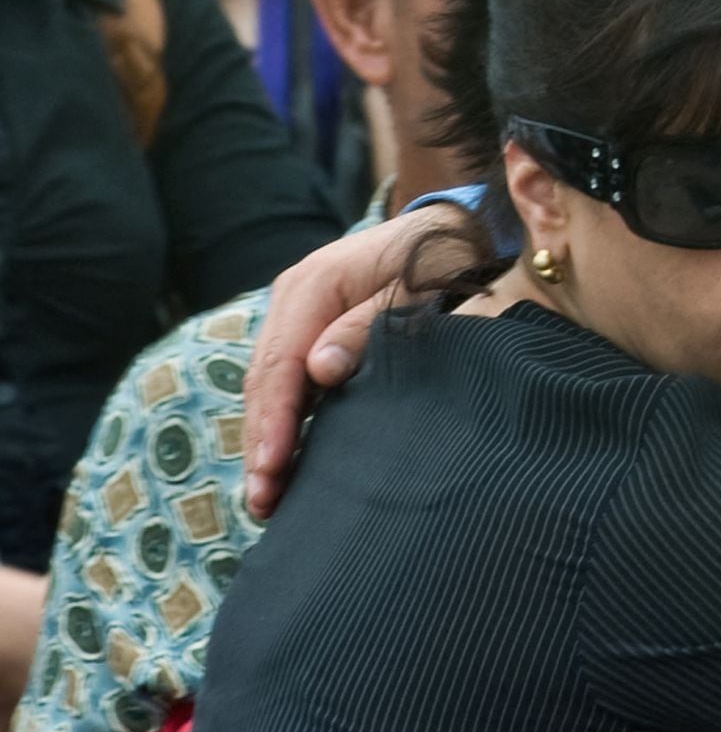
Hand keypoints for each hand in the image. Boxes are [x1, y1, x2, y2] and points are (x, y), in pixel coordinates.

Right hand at [242, 206, 470, 517]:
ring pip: (270, 386)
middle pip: (265, 381)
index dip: (277, 419)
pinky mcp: (308, 332)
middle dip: (261, 442)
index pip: (282, 364)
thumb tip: (319, 371)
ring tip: (266, 497)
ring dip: (266, 440)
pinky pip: (287, 382)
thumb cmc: (437, 259)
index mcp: (311, 286)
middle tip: (262, 500)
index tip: (272, 466)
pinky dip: (283, 422)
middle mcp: (291, 300)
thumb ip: (367, 328)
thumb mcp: (414, 288)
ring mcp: (295, 316)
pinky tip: (283, 462)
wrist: (448, 231)